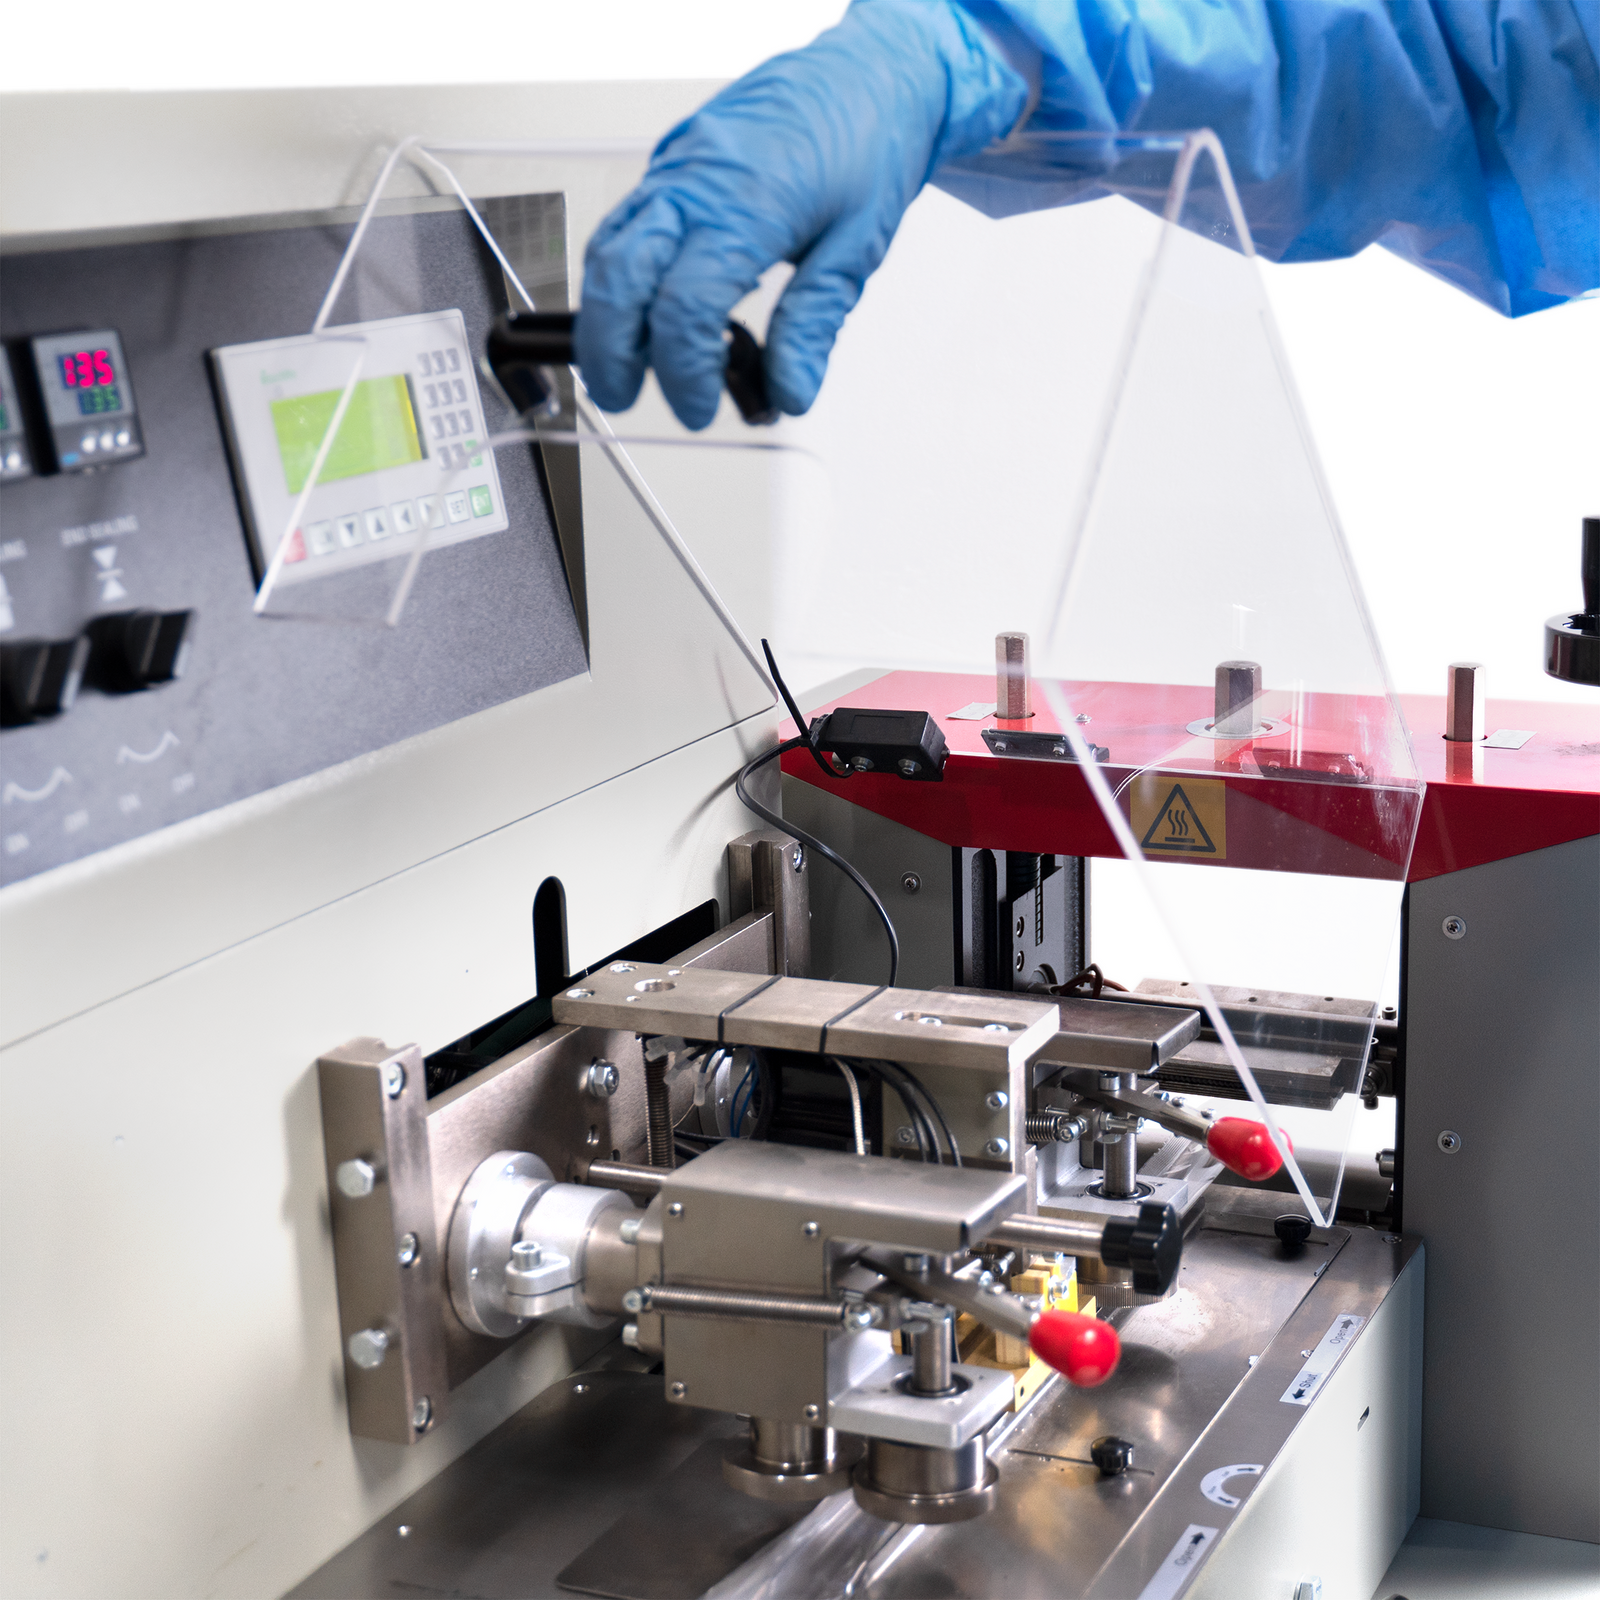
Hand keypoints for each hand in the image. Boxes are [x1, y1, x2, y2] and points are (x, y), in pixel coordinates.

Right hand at [576, 0, 1025, 428]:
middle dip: (613, 350)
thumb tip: (789, 391)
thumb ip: (811, 326)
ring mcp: (676, 167)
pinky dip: (620, 274)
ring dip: (606, 315)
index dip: (683, 372)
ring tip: (627, 364)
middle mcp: (697, 181)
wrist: (874, 70)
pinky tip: (643, 309)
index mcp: (746, 205)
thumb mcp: (856, 248)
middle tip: (626, 397)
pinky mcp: (672, 161)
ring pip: (610, 248)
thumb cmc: (869, 140)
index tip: (700, 408)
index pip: (685, 309)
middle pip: (621, 278)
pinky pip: (625, 223)